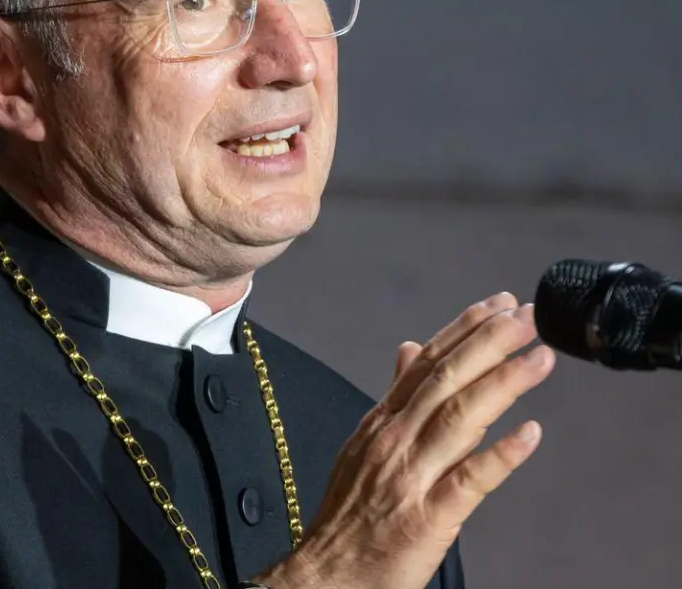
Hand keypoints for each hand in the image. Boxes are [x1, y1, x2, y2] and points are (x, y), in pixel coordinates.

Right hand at [257, 293, 554, 588]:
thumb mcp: (364, 445)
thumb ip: (394, 397)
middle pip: (445, 381)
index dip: (463, 330)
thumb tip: (409, 349)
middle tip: (526, 315)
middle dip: (489, 343)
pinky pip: (469, 481)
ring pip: (459, 419)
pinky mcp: (428, 518)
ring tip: (539, 358)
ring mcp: (409, 477)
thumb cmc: (348, 515)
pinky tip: (530, 433)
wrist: (326, 574)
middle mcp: (393, 441)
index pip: (426, 364)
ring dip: (502, 384)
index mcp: (381, 423)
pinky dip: (500, 454)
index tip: (498, 304)